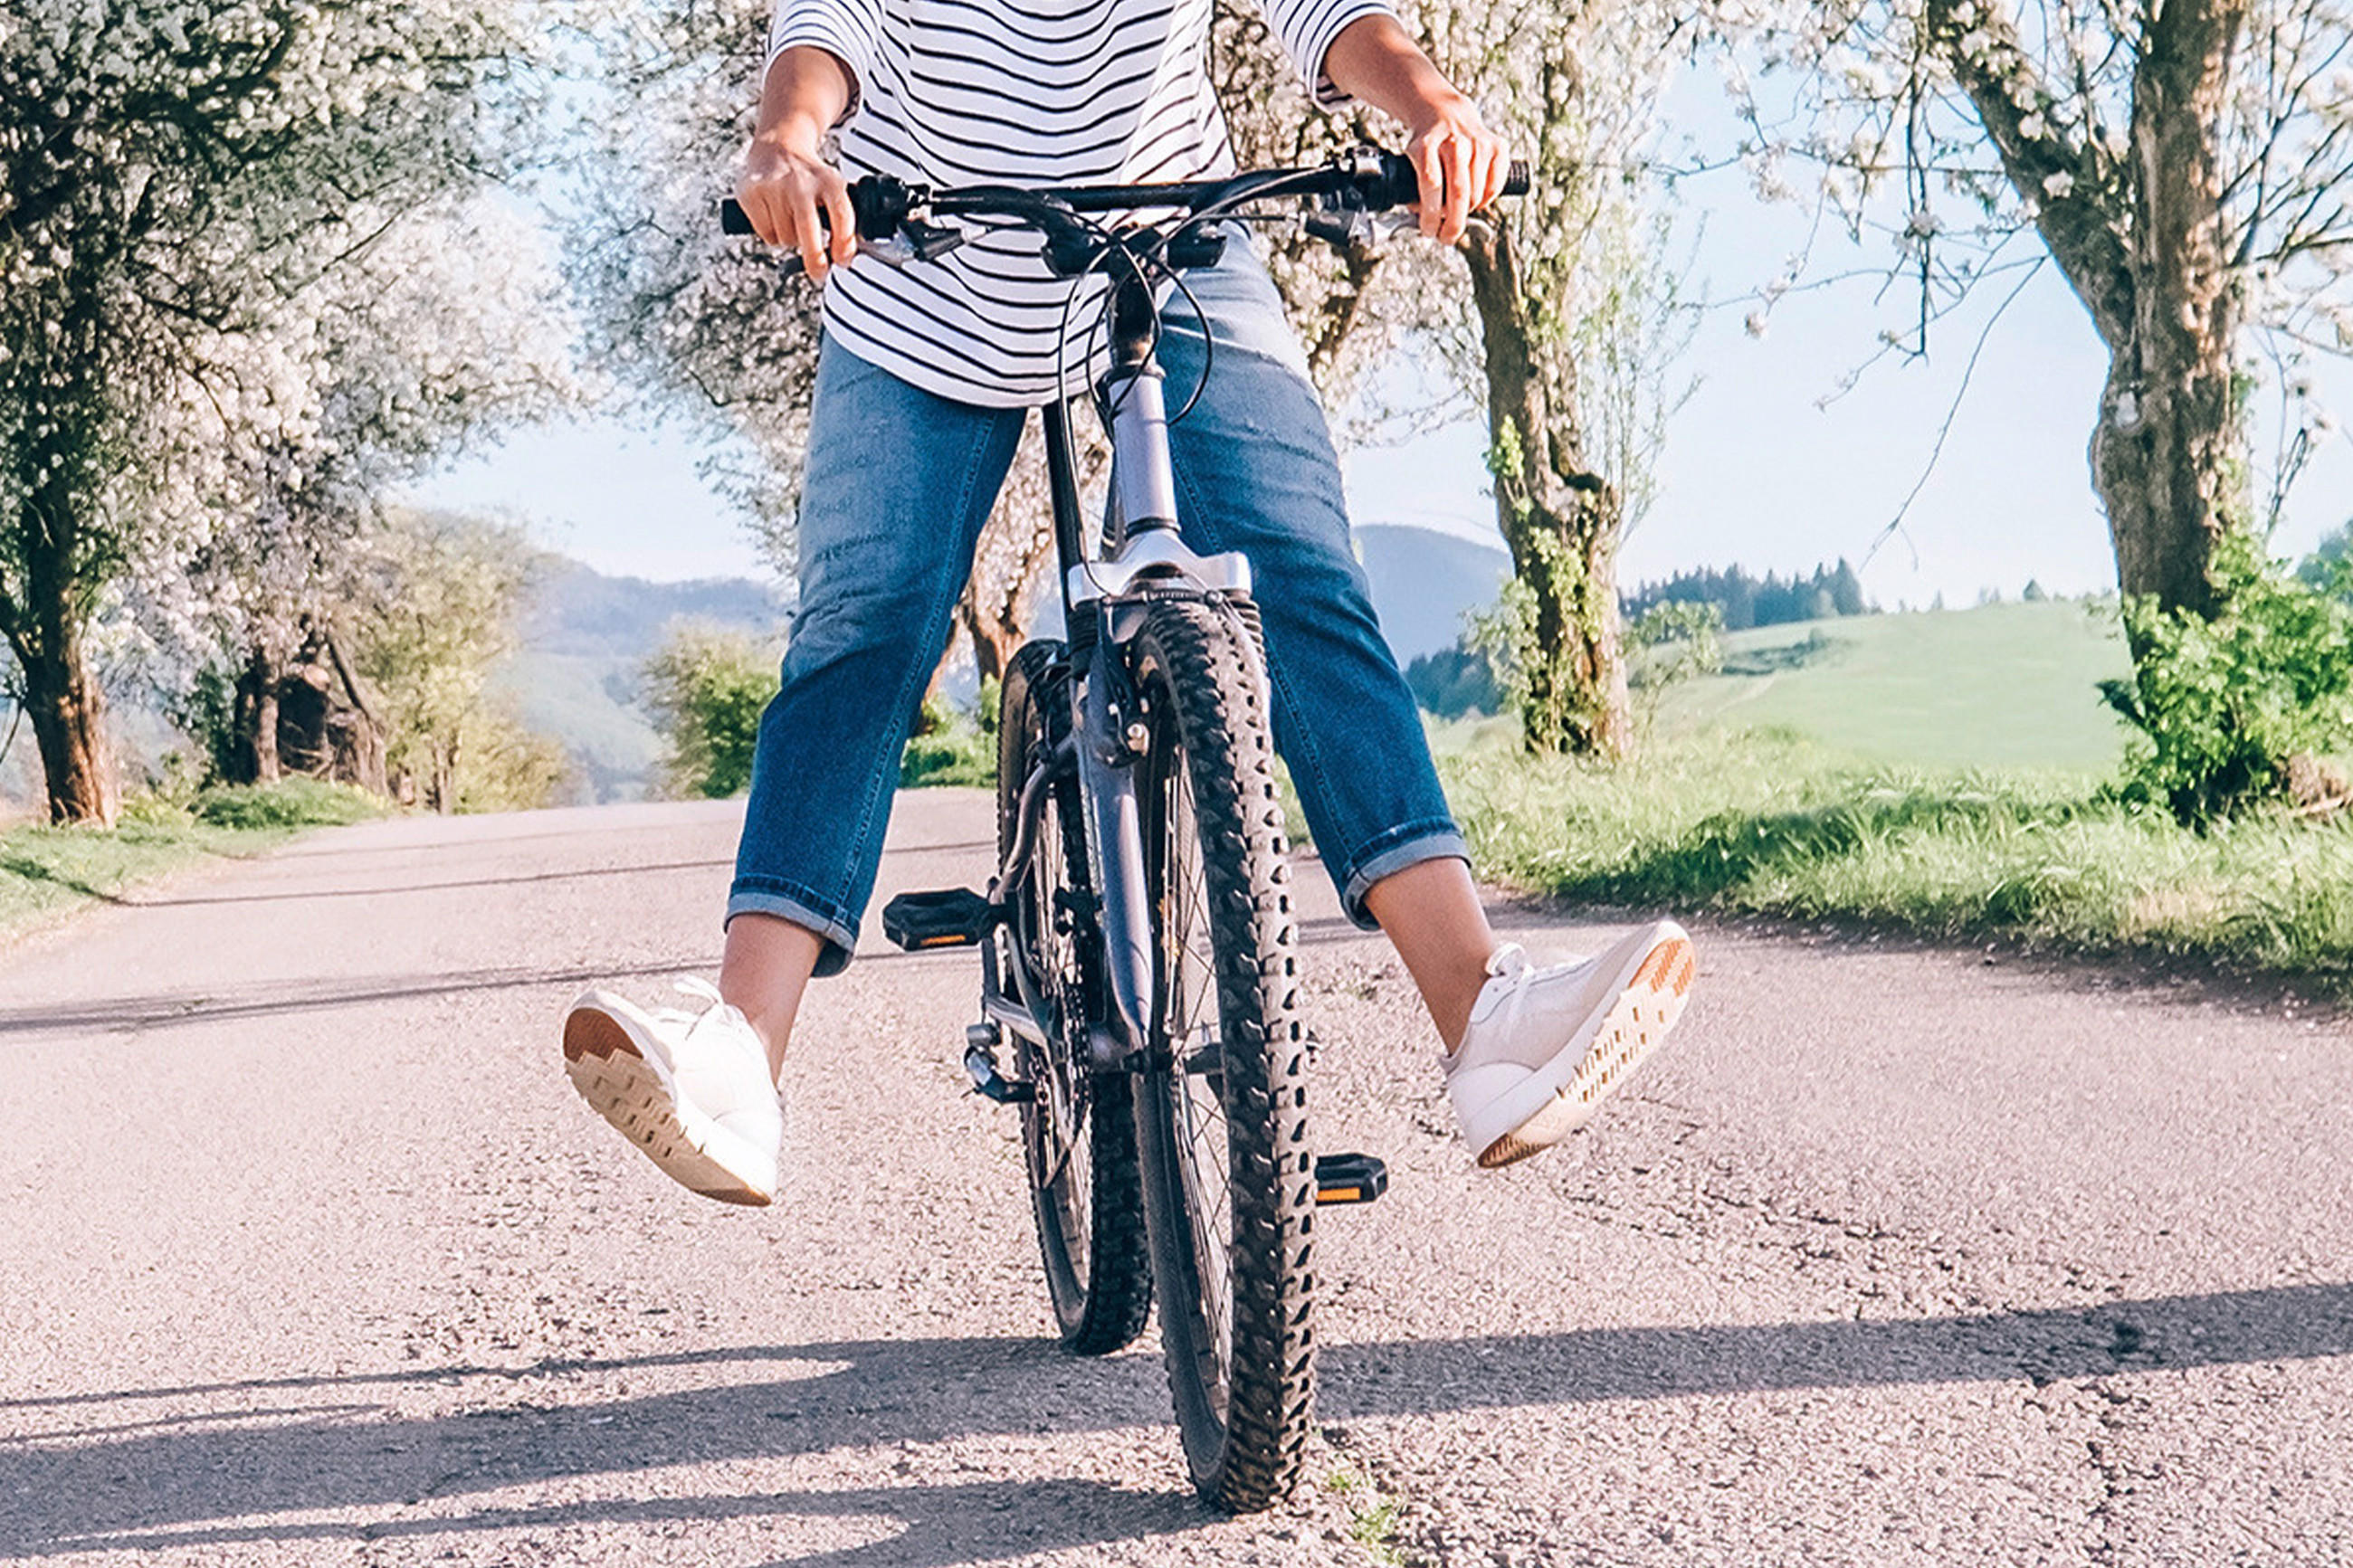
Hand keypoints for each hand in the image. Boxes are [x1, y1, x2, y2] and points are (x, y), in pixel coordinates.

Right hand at [737, 124, 857, 281]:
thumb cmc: (811, 178)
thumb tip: (846, 258)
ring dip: (791, 240)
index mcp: (829, 182)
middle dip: (816, 260)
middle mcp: (801, 182)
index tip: (844, 262)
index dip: (844, 246)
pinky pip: (766, 233)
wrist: (779, 145)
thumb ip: (842, 218)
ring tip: (792, 220)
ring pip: (786, 237)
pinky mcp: (752, 192)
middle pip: (809, 232)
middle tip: (819, 273)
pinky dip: (771, 234)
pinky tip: (774, 216)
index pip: (842, 219)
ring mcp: (774, 186)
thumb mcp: (833, 188)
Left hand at [1405, 94, 1509, 244]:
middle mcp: (1454, 141)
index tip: (1428, 231)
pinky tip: (1475, 199)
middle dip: (1453, 223)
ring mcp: (1478, 142)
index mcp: (1427, 145)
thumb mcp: (1412, 163)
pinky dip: (1485, 201)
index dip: (1430, 214)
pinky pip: (1495, 187)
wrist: (1446, 114)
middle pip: (1458, 192)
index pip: (1431, 185)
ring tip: (1457, 210)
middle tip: (1447, 237)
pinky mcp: (1497, 146)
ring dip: (1467, 212)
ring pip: (1477, 194)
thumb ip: (1414, 192)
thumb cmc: (1427, 147)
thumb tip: (1425, 223)